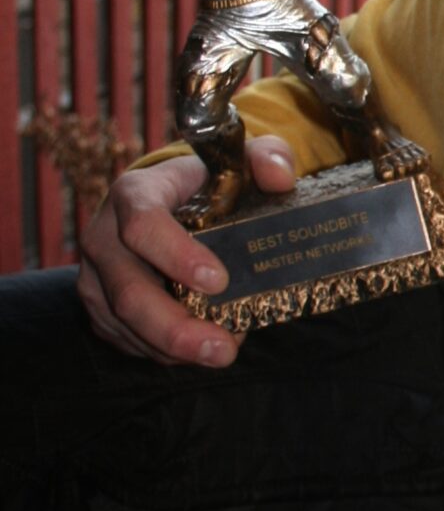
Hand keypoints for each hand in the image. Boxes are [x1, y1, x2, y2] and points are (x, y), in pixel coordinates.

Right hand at [76, 137, 298, 367]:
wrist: (167, 201)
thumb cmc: (205, 184)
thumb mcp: (238, 161)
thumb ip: (267, 157)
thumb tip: (280, 176)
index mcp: (135, 193)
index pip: (144, 225)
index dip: (177, 255)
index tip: (219, 281)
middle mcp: (104, 236)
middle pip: (130, 292)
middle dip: (177, 328)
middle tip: (224, 349)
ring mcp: (97, 277)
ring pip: (128, 325)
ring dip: (176, 348)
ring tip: (222, 353)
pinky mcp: (101, 308)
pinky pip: (128, 340)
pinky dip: (166, 352)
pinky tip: (199, 349)